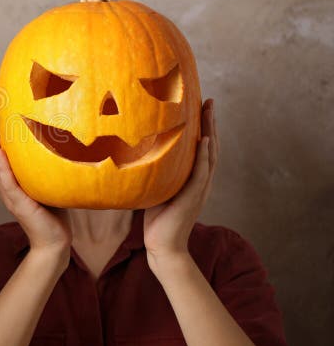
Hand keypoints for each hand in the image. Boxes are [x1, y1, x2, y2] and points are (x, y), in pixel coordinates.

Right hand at [0, 111, 71, 260]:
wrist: (54, 243)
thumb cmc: (55, 215)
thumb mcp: (50, 185)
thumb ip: (48, 169)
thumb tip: (63, 144)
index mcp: (13, 183)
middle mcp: (7, 187)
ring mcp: (10, 196)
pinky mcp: (18, 204)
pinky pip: (6, 182)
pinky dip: (1, 166)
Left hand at [144, 99, 218, 275]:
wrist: (162, 246)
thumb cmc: (156, 219)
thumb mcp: (154, 188)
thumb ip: (154, 172)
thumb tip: (135, 152)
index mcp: (192, 177)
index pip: (200, 147)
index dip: (202, 126)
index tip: (200, 105)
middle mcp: (199, 180)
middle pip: (210, 145)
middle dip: (210, 122)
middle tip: (209, 100)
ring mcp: (199, 188)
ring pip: (210, 155)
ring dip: (211, 132)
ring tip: (210, 112)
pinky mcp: (193, 196)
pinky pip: (201, 173)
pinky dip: (204, 156)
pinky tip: (204, 141)